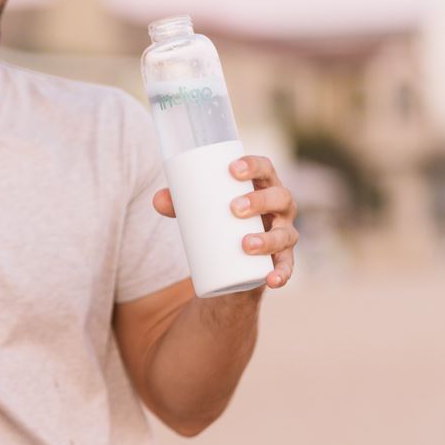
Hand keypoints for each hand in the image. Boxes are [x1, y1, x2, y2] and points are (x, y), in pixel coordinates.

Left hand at [152, 154, 297, 288]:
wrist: (233, 258)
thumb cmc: (220, 220)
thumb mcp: (201, 210)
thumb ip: (179, 203)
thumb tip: (157, 200)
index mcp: (263, 185)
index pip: (266, 168)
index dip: (253, 165)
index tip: (232, 170)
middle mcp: (281, 207)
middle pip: (280, 197)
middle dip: (259, 201)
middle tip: (234, 208)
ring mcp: (285, 233)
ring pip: (285, 234)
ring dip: (268, 239)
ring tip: (245, 244)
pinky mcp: (282, 259)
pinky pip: (287, 267)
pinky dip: (281, 274)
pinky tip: (272, 279)